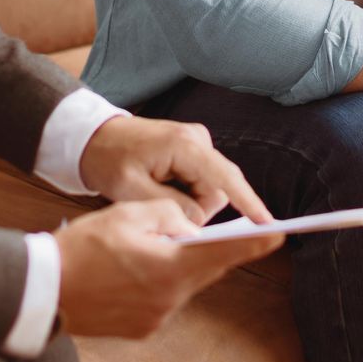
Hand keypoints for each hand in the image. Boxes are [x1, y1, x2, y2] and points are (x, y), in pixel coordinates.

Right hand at [55, 199, 283, 338]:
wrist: (43, 292)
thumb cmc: (82, 248)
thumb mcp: (126, 214)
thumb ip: (168, 214)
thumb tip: (190, 225)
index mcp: (168, 268)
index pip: (222, 253)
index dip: (254, 244)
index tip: (280, 234)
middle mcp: (168, 299)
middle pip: (204, 270)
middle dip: (211, 250)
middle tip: (222, 230)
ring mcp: (155, 318)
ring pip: (183, 284)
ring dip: (178, 265)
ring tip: (155, 246)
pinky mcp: (142, 329)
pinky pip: (164, 299)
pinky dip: (159, 282)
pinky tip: (135, 269)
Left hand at [78, 115, 272, 224]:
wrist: (95, 137)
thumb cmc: (109, 160)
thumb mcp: (133, 190)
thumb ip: (170, 208)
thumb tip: (199, 223)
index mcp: (184, 145)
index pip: (225, 178)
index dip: (248, 202)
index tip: (267, 224)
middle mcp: (198, 140)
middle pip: (217, 190)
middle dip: (195, 208)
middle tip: (158, 208)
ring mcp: (197, 143)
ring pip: (210, 189)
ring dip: (188, 201)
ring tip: (154, 191)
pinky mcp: (194, 150)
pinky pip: (201, 182)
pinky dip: (185, 193)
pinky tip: (161, 187)